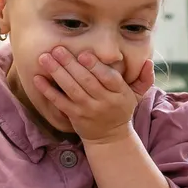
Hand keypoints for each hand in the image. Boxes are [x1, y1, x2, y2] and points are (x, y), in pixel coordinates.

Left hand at [32, 47, 152, 143]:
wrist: (110, 137)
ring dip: (57, 73)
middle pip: (86, 81)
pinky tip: (37, 78)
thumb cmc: (121, 109)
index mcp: (119, 93)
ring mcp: (87, 110)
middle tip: (57, 49)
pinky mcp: (74, 116)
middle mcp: (104, 102)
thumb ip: (144, 78)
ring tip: (45, 58)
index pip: (109, 78)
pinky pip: (59, 102)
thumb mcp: (137, 95)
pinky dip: (48, 90)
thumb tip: (149, 62)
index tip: (84, 54)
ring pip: (72, 90)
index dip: (96, 67)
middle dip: (71, 64)